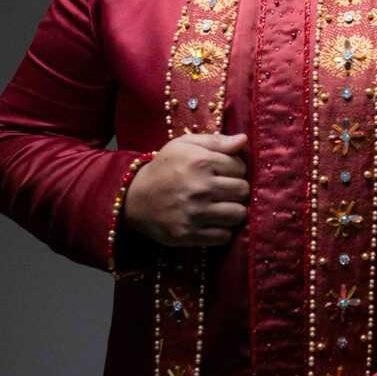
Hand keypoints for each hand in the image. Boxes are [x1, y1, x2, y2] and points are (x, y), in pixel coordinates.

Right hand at [123, 132, 249, 246]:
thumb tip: (243, 140)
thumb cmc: (163, 167)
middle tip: (225, 190)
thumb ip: (216, 141)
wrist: (133, 198)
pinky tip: (212, 222)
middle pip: (243, 191)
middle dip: (237, 190)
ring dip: (233, 211)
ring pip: (238, 214)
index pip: (240, 167)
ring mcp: (195, 213)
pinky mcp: (189, 234)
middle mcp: (200, 188)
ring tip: (221, 206)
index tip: (225, 173)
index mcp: (200, 162)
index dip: (235, 169)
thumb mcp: (184, 145)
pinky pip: (224, 236)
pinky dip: (222, 230)